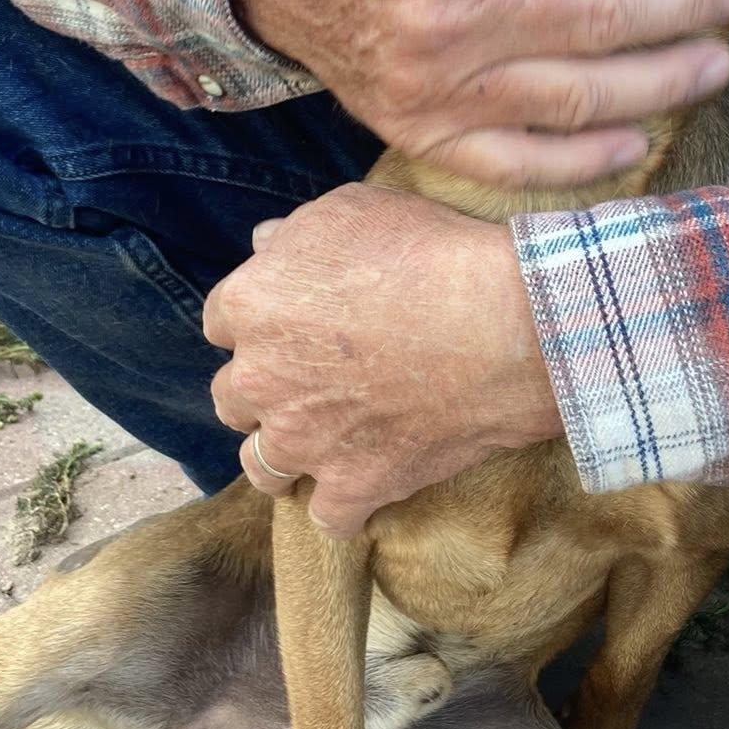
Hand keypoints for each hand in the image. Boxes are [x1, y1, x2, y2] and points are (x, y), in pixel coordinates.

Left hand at [202, 184, 562, 534]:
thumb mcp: (352, 211)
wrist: (505, 325)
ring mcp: (303, 440)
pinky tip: (362, 485)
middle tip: (311, 377)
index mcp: (252, 306)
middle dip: (266, 387)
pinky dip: (342, 505)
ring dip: (285, 452)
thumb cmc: (431, 254)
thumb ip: (295, 234)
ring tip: (320, 441)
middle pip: (233, 395)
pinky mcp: (353, 486)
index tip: (294, 319)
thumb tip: (268, 245)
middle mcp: (261, 379)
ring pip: (262, 465)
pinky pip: (326, 517)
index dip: (261, 319)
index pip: (223, 320)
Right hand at [230, 0, 728, 188]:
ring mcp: (433, 85)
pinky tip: (638, 143)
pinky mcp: (421, 132)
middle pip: (596, 16)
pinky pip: (516, 160)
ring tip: (713, 62)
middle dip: (682, 6)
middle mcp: (443, 14)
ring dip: (658, 83)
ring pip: (573, 94)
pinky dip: (583, 161)